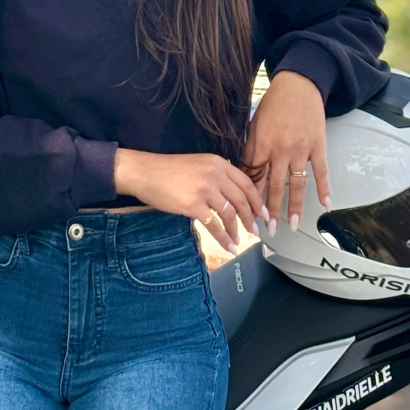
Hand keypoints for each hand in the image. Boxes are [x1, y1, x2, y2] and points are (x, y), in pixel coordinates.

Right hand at [113, 149, 266, 253]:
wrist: (145, 172)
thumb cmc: (169, 170)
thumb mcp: (198, 164)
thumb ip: (217, 175)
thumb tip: (233, 195)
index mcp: (218, 163)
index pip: (246, 182)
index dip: (258, 200)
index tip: (264, 213)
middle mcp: (215, 174)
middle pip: (242, 199)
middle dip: (252, 217)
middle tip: (256, 230)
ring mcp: (204, 190)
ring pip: (230, 213)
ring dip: (238, 230)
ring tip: (240, 240)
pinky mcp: (193, 205)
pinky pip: (215, 226)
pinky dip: (224, 238)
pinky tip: (229, 246)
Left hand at [244, 69, 330, 235]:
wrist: (298, 84)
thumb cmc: (273, 104)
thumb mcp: (255, 124)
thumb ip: (251, 148)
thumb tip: (245, 171)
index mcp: (262, 143)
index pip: (255, 176)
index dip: (252, 197)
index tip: (249, 213)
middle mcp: (281, 149)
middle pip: (275, 186)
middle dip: (271, 210)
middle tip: (268, 230)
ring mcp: (301, 149)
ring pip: (297, 184)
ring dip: (294, 206)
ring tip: (293, 225)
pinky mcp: (317, 145)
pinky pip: (321, 171)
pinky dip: (324, 188)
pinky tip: (325, 204)